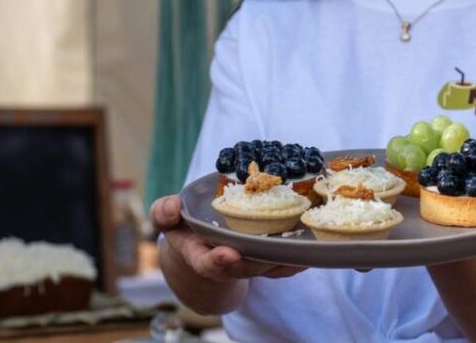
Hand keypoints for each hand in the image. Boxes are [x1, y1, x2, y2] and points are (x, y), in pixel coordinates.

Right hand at [150, 195, 306, 281]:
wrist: (202, 241)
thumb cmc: (185, 225)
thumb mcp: (169, 217)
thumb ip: (164, 212)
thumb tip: (171, 206)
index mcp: (198, 255)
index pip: (206, 263)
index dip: (217, 261)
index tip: (228, 254)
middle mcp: (225, 263)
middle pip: (244, 267)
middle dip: (257, 261)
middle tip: (272, 249)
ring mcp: (247, 264)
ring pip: (267, 267)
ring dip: (283, 260)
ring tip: (300, 248)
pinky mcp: (265, 261)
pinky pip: (282, 264)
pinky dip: (296, 258)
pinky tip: (311, 247)